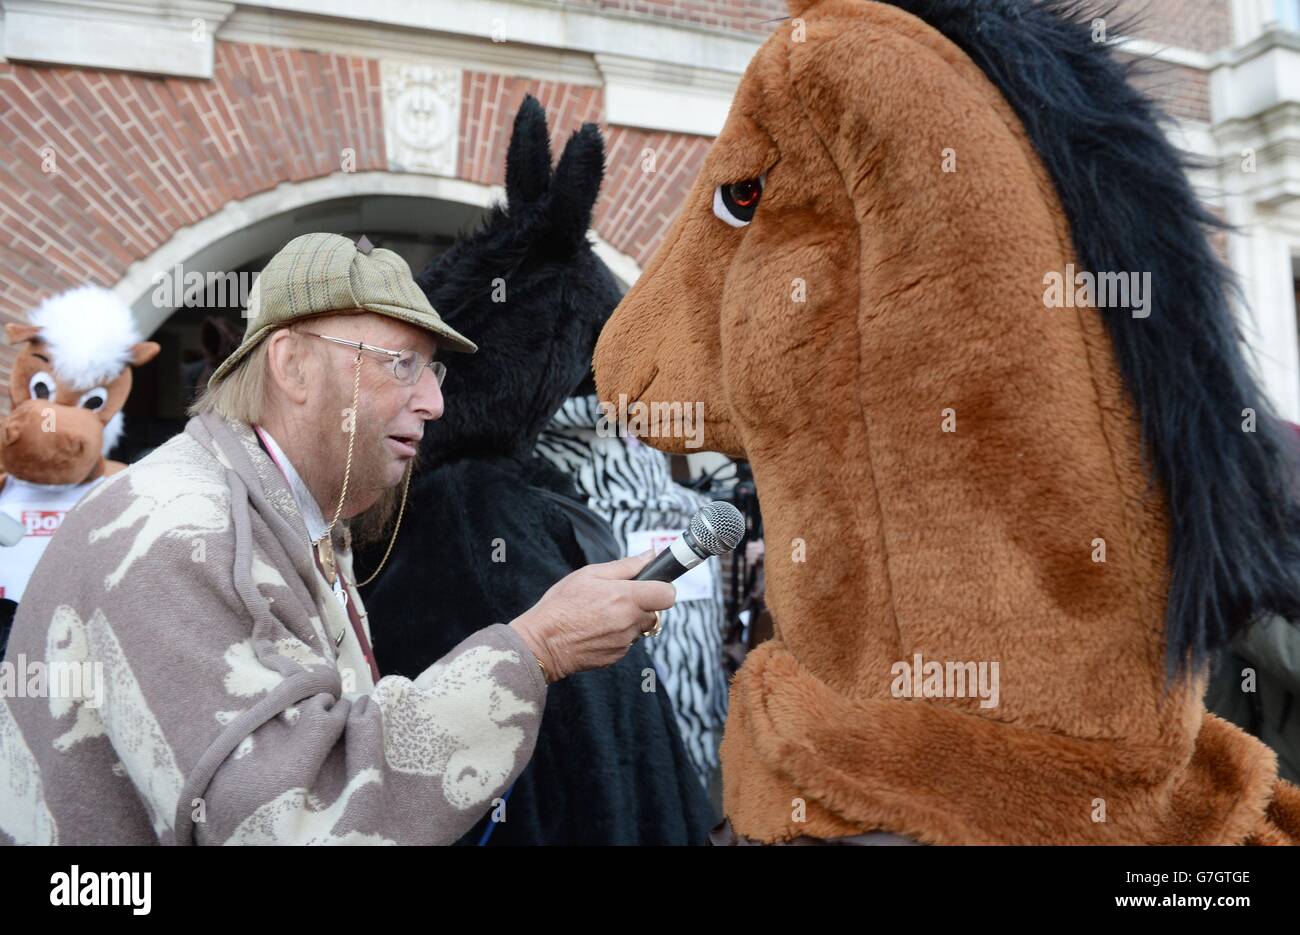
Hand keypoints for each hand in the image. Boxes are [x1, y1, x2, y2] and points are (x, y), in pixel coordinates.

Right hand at [509, 550, 674, 681]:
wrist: (541, 644)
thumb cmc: (561, 606)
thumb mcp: (588, 574)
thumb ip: (625, 566)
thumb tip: (650, 556)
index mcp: (626, 598)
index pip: (667, 594)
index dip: (662, 587)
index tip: (652, 585)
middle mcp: (629, 622)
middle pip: (655, 612)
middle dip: (643, 604)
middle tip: (618, 598)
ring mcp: (624, 642)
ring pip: (640, 628)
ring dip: (630, 620)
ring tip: (601, 614)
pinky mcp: (617, 657)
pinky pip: (627, 642)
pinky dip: (618, 635)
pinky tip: (596, 629)